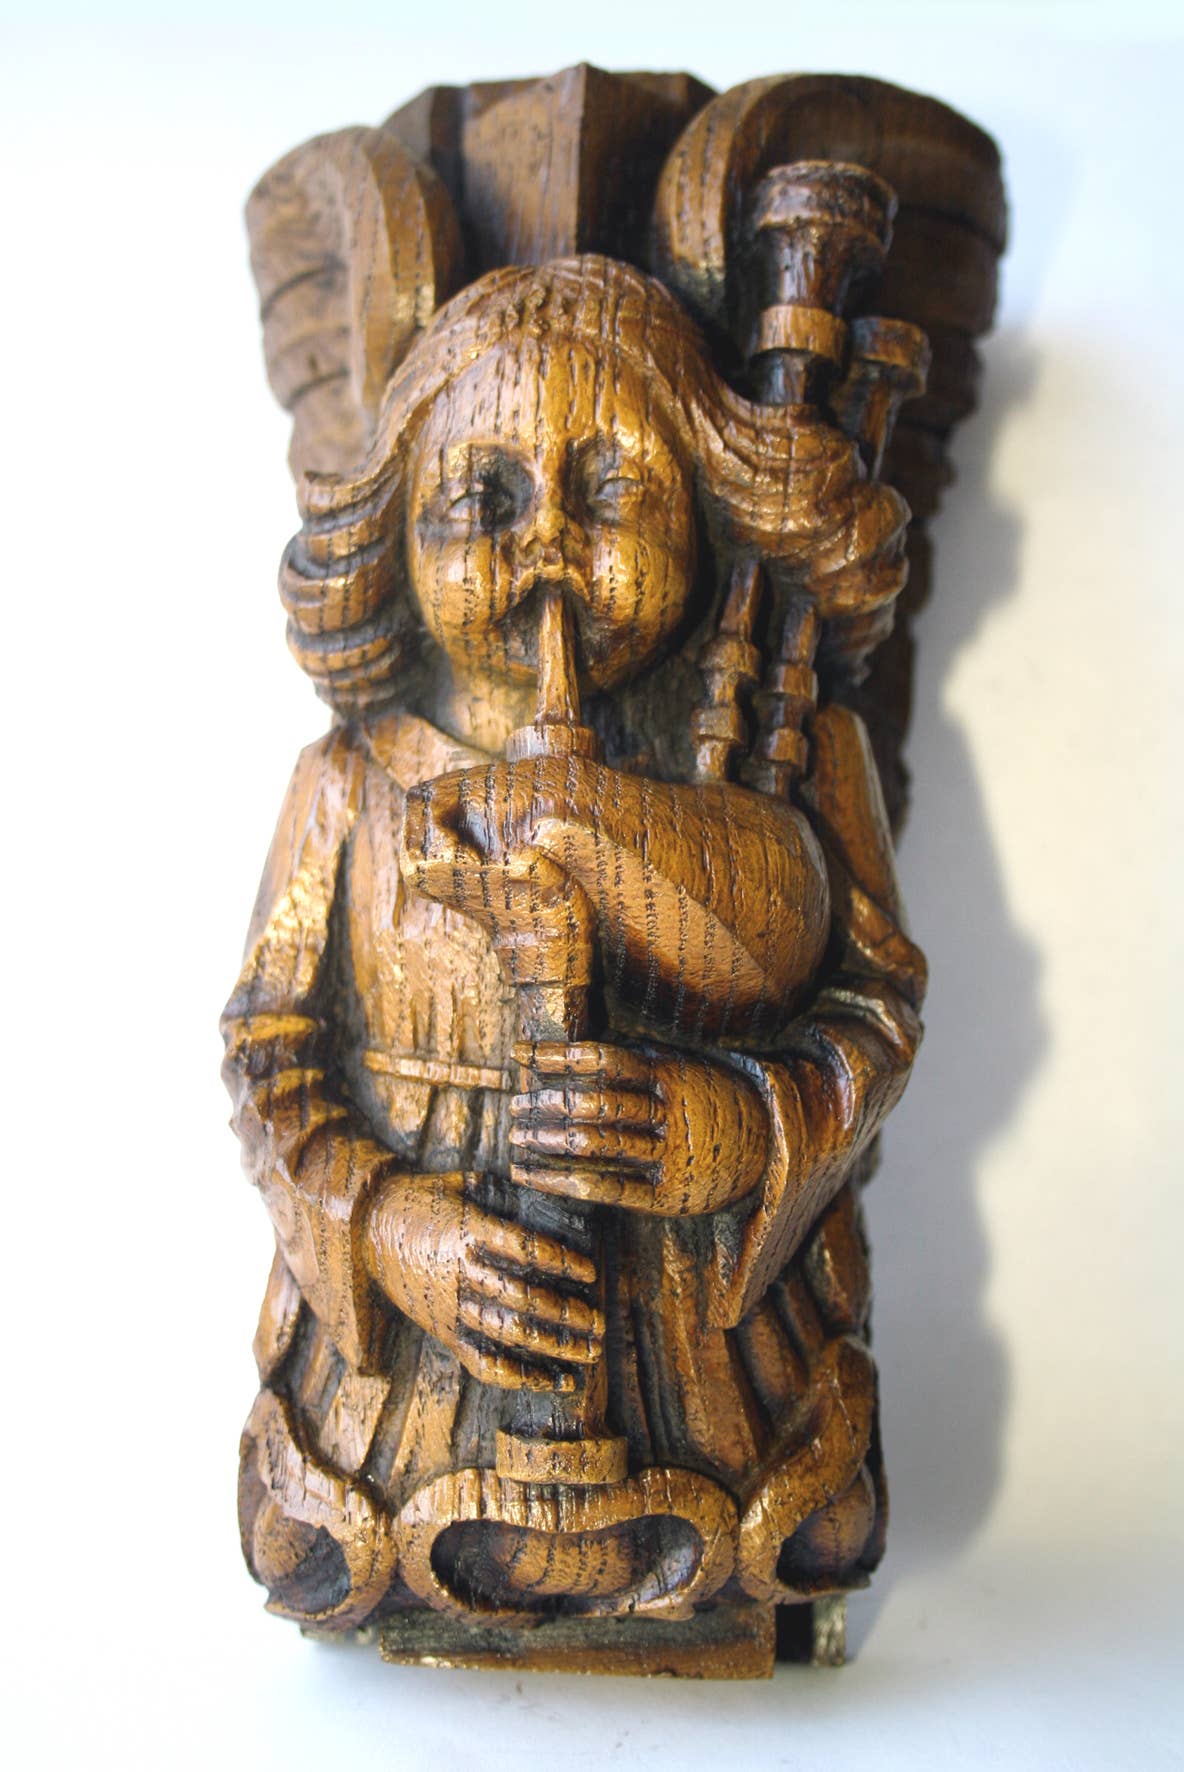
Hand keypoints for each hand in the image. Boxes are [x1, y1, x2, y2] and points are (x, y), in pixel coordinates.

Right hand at [365, 1172, 602, 1391]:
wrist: (367, 1230)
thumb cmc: (425, 1200)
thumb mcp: (463, 1184)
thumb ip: (506, 1196)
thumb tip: (556, 1204)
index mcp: (467, 1230)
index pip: (523, 1249)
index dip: (560, 1262)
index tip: (590, 1273)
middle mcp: (460, 1272)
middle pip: (523, 1298)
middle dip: (568, 1315)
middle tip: (600, 1324)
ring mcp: (450, 1306)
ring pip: (507, 1333)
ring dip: (554, 1348)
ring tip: (589, 1354)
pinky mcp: (443, 1331)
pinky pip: (483, 1361)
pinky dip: (519, 1376)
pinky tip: (551, 1380)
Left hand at [510, 1041, 769, 1216]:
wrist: (771, 1148)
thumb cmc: (710, 1100)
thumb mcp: (683, 1068)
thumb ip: (636, 1061)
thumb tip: (574, 1050)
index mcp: (670, 1074)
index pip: (604, 1059)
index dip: (558, 1055)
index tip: (519, 1053)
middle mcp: (669, 1113)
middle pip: (597, 1104)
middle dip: (548, 1104)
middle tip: (514, 1106)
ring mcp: (670, 1156)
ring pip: (599, 1147)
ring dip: (549, 1142)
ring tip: (516, 1138)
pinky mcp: (668, 1197)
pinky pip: (608, 1189)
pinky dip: (563, 1181)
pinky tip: (532, 1175)